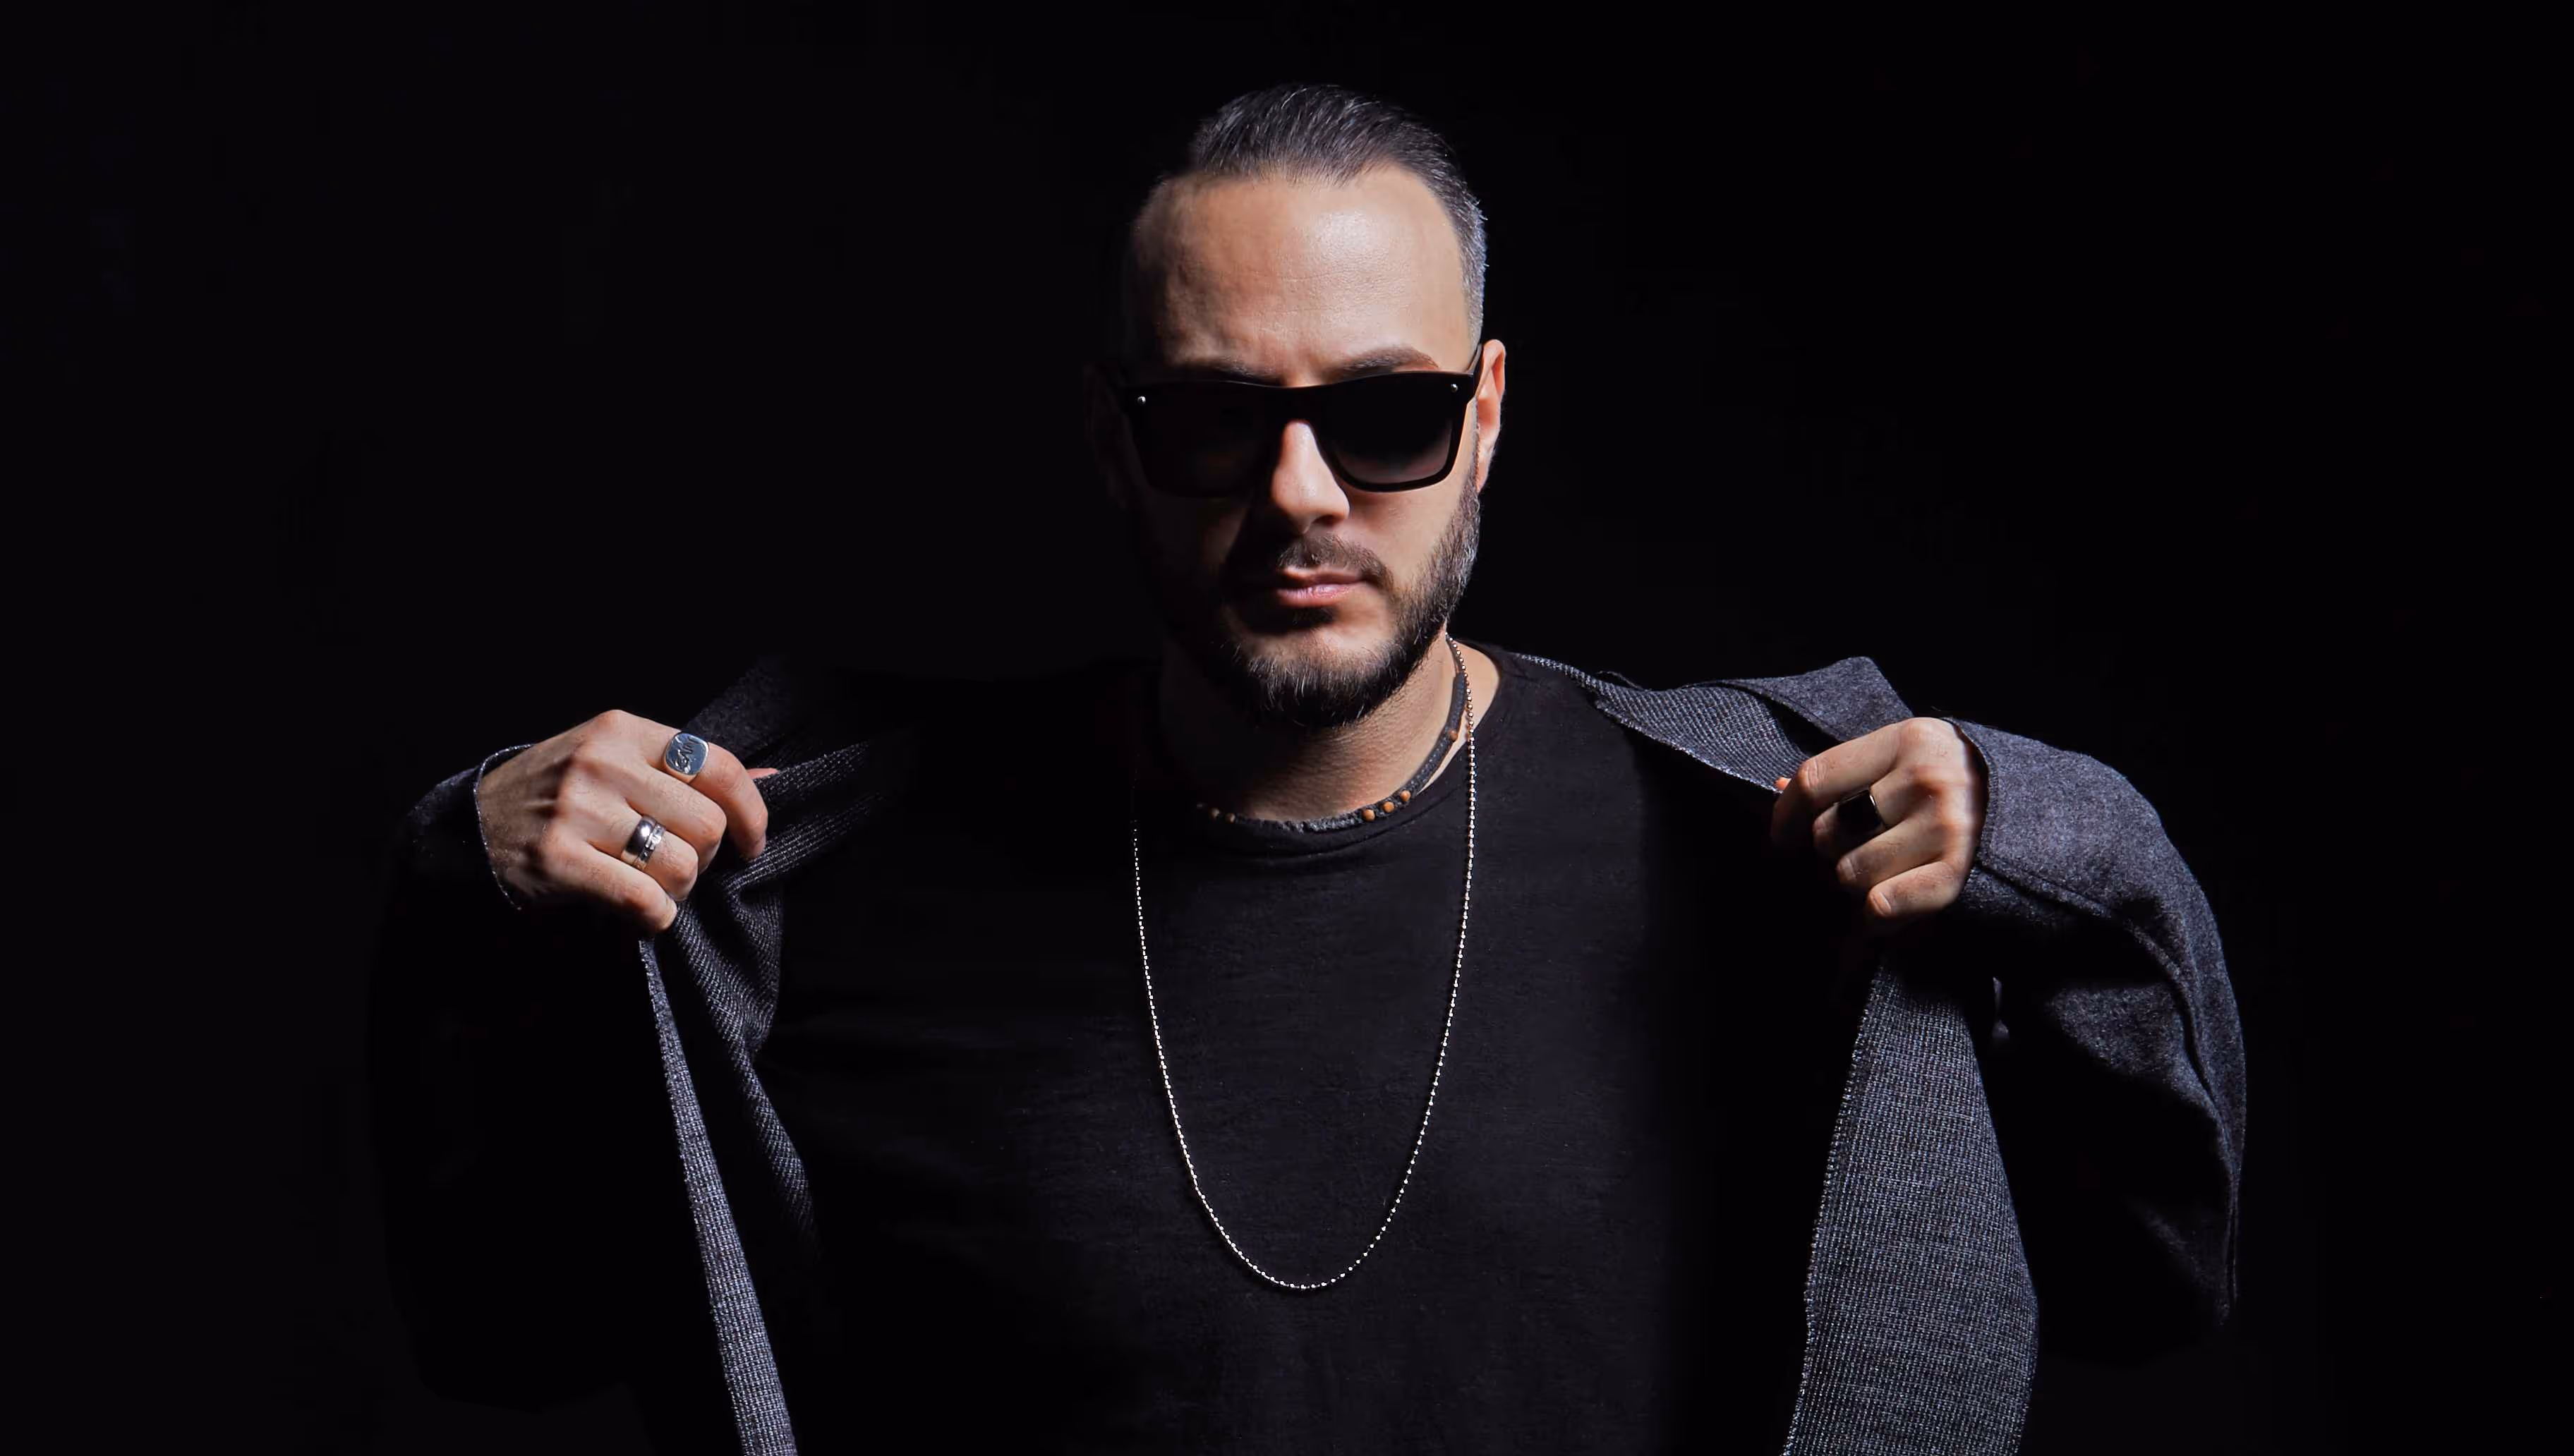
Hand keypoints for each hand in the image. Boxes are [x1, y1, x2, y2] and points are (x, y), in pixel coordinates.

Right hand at [475, 709, 779, 934]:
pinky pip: (644, 899)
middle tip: (680, 869)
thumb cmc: (557, 796)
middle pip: (708, 824)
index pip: (720, 767)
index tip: (751, 843)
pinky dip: (654, 918)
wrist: (468, 828)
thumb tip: (774, 776)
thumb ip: (688, 772)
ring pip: (682, 865)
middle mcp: (601, 763)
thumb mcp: (616, 762)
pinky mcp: (557, 860)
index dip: (752, 812)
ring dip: (678, 893)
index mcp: (622, 731)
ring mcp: (577, 810)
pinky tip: (640, 915)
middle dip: (706, 858)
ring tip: (653, 891)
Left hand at [1768, 716, 1986, 936]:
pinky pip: (1882, 905)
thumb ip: (1851, 771)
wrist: (2047, 817)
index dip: (1786, 815)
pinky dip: (1877, 916)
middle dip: (1834, 850)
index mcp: (1908, 740)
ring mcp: (1946, 827)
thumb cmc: (1962, 787)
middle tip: (1863, 851)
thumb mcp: (1912, 758)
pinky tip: (1887, 909)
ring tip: (1887, 872)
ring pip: (1850, 874)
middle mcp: (1926, 779)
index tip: (1782, 838)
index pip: (1815, 780)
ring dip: (1858, 883)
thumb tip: (1779, 785)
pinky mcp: (1960, 873)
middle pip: (1829, 832)